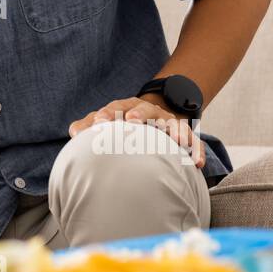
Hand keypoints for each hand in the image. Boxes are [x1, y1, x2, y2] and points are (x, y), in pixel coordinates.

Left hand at [68, 96, 204, 167]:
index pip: (115, 108)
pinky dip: (196, 150)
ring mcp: (167, 121)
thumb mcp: (107, 123)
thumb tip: (74, 131)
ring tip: (177, 141)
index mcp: (126, 108)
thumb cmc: (122, 123)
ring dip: (175, 131)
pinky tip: (198, 163)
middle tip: (131, 120)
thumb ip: (89, 127)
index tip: (99, 121)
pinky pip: (193, 141)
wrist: (152, 115)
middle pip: (143, 109)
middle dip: (138, 114)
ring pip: (172, 123)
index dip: (106, 113)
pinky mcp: (183, 134)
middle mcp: (147, 111)